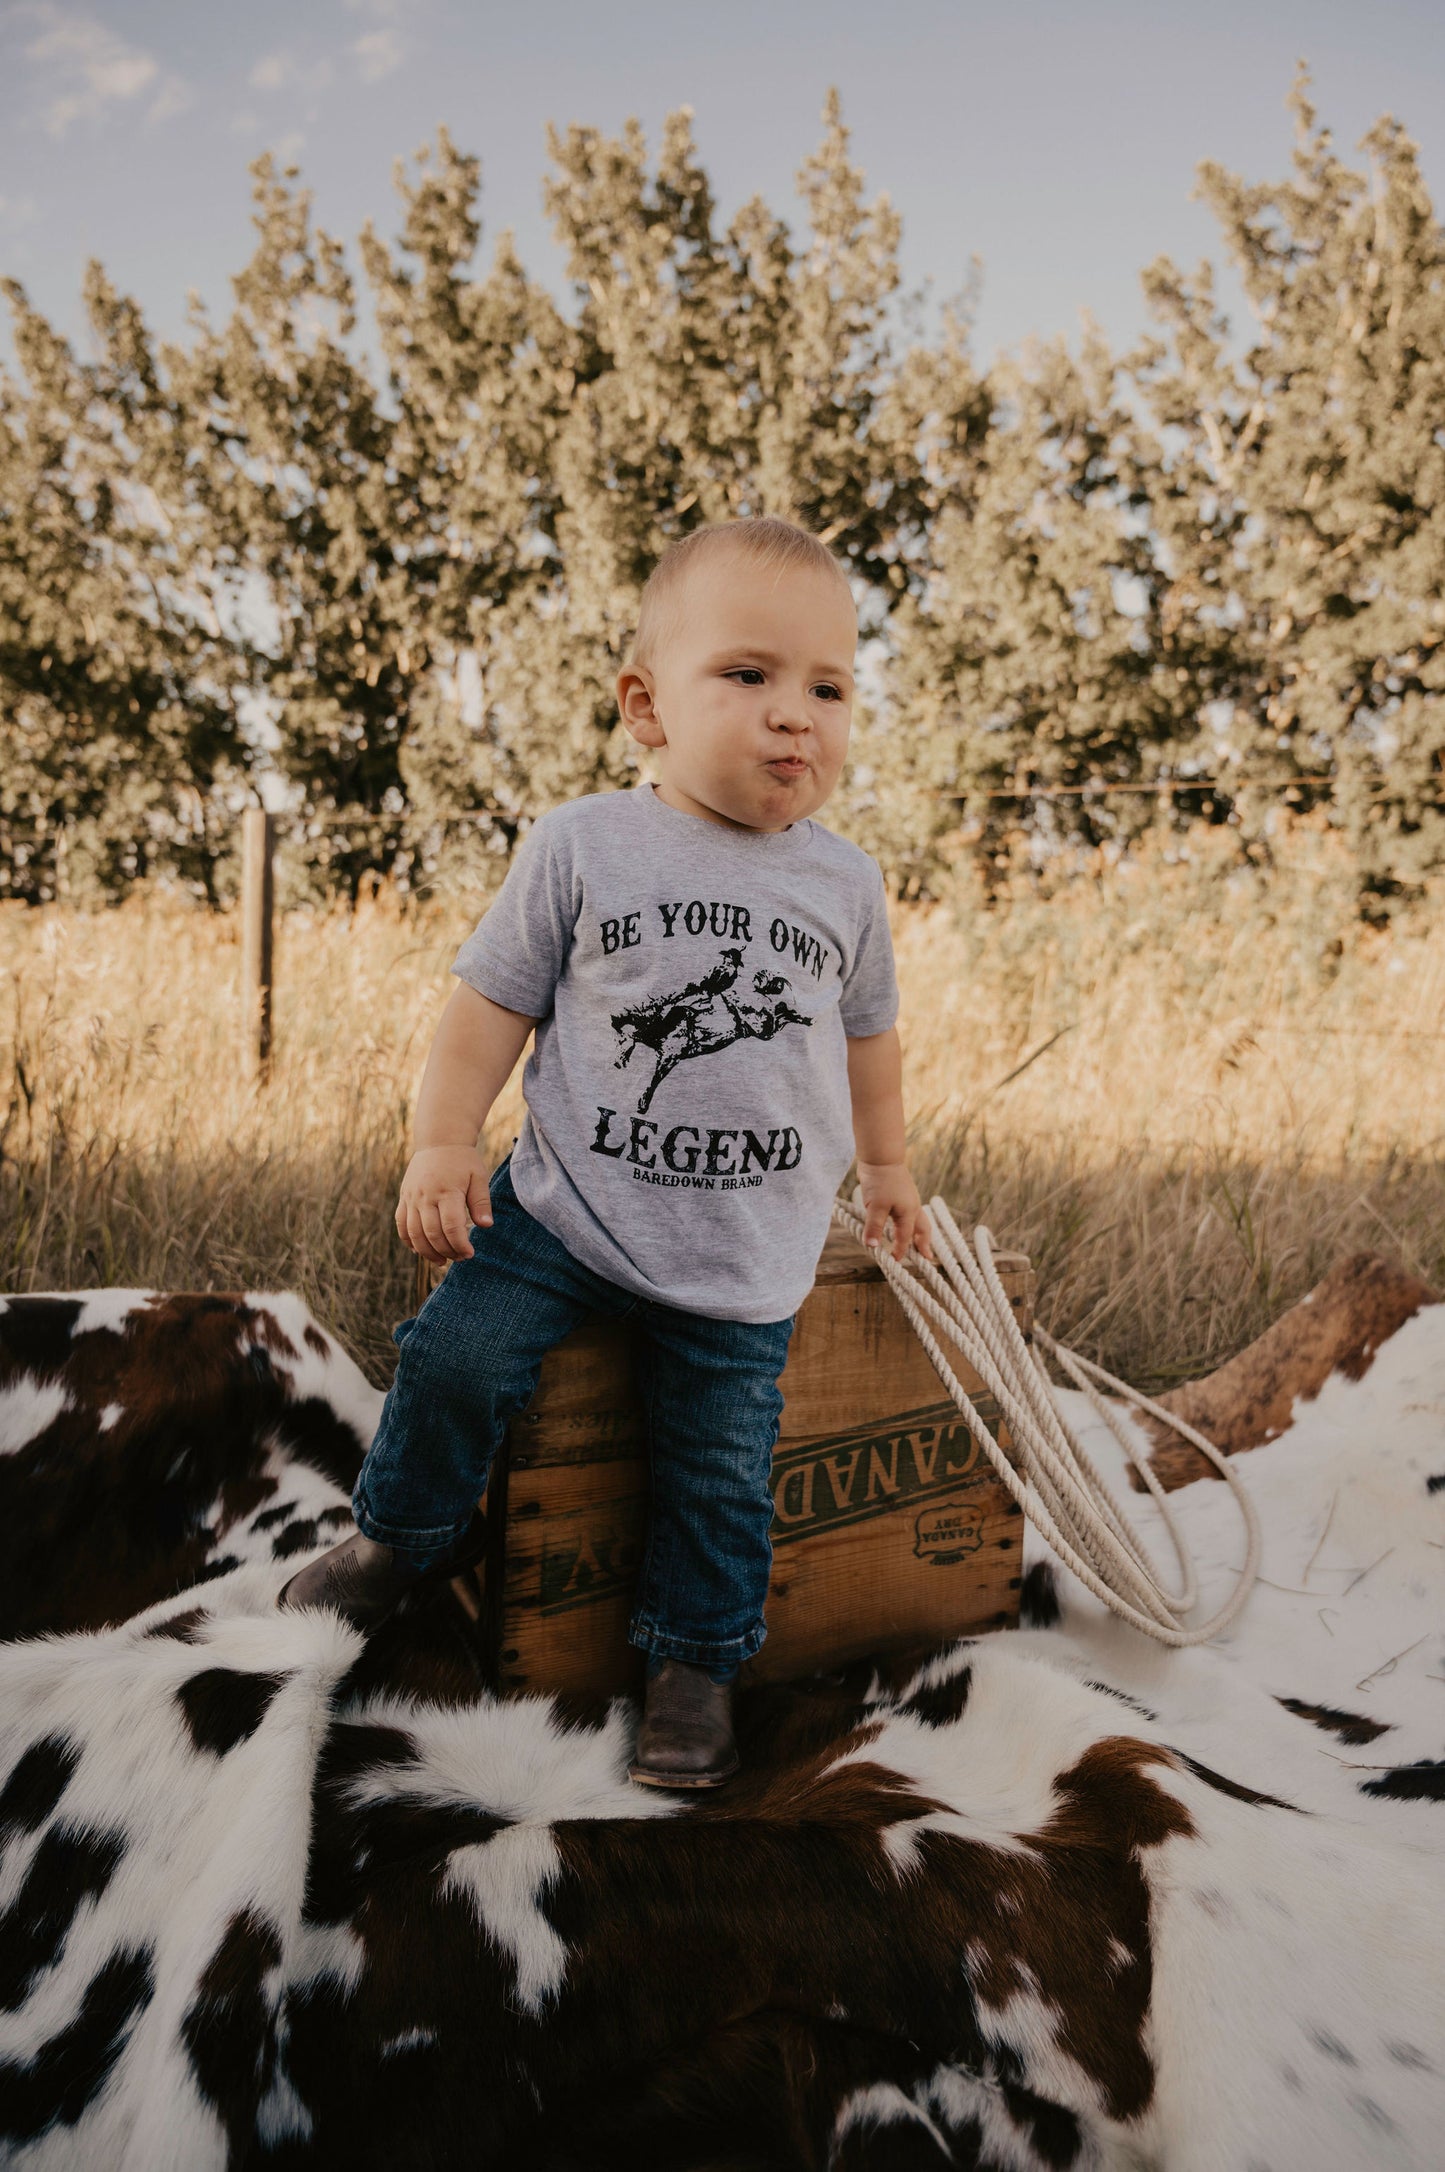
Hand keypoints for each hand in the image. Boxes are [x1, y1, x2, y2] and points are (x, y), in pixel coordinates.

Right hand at [395, 1145, 493, 1264]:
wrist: (439, 1140)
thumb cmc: (463, 1160)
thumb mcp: (478, 1176)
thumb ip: (482, 1202)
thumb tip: (486, 1226)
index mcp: (447, 1191)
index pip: (452, 1227)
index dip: (460, 1245)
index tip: (470, 1254)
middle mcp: (426, 1196)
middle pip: (432, 1234)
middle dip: (446, 1251)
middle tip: (459, 1258)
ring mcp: (411, 1197)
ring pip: (414, 1233)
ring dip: (427, 1252)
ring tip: (441, 1261)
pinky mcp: (404, 1198)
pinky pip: (401, 1224)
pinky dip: (408, 1241)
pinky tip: (420, 1250)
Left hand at [856, 1161, 932, 1262]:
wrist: (881, 1157)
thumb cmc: (880, 1180)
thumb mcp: (875, 1206)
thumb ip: (874, 1226)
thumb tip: (872, 1246)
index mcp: (908, 1212)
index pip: (905, 1237)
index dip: (900, 1250)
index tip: (895, 1260)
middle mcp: (912, 1207)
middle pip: (922, 1230)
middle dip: (924, 1244)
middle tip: (927, 1258)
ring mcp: (908, 1200)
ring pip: (919, 1221)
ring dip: (920, 1234)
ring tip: (919, 1243)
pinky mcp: (901, 1194)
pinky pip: (911, 1213)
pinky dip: (911, 1222)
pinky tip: (904, 1223)